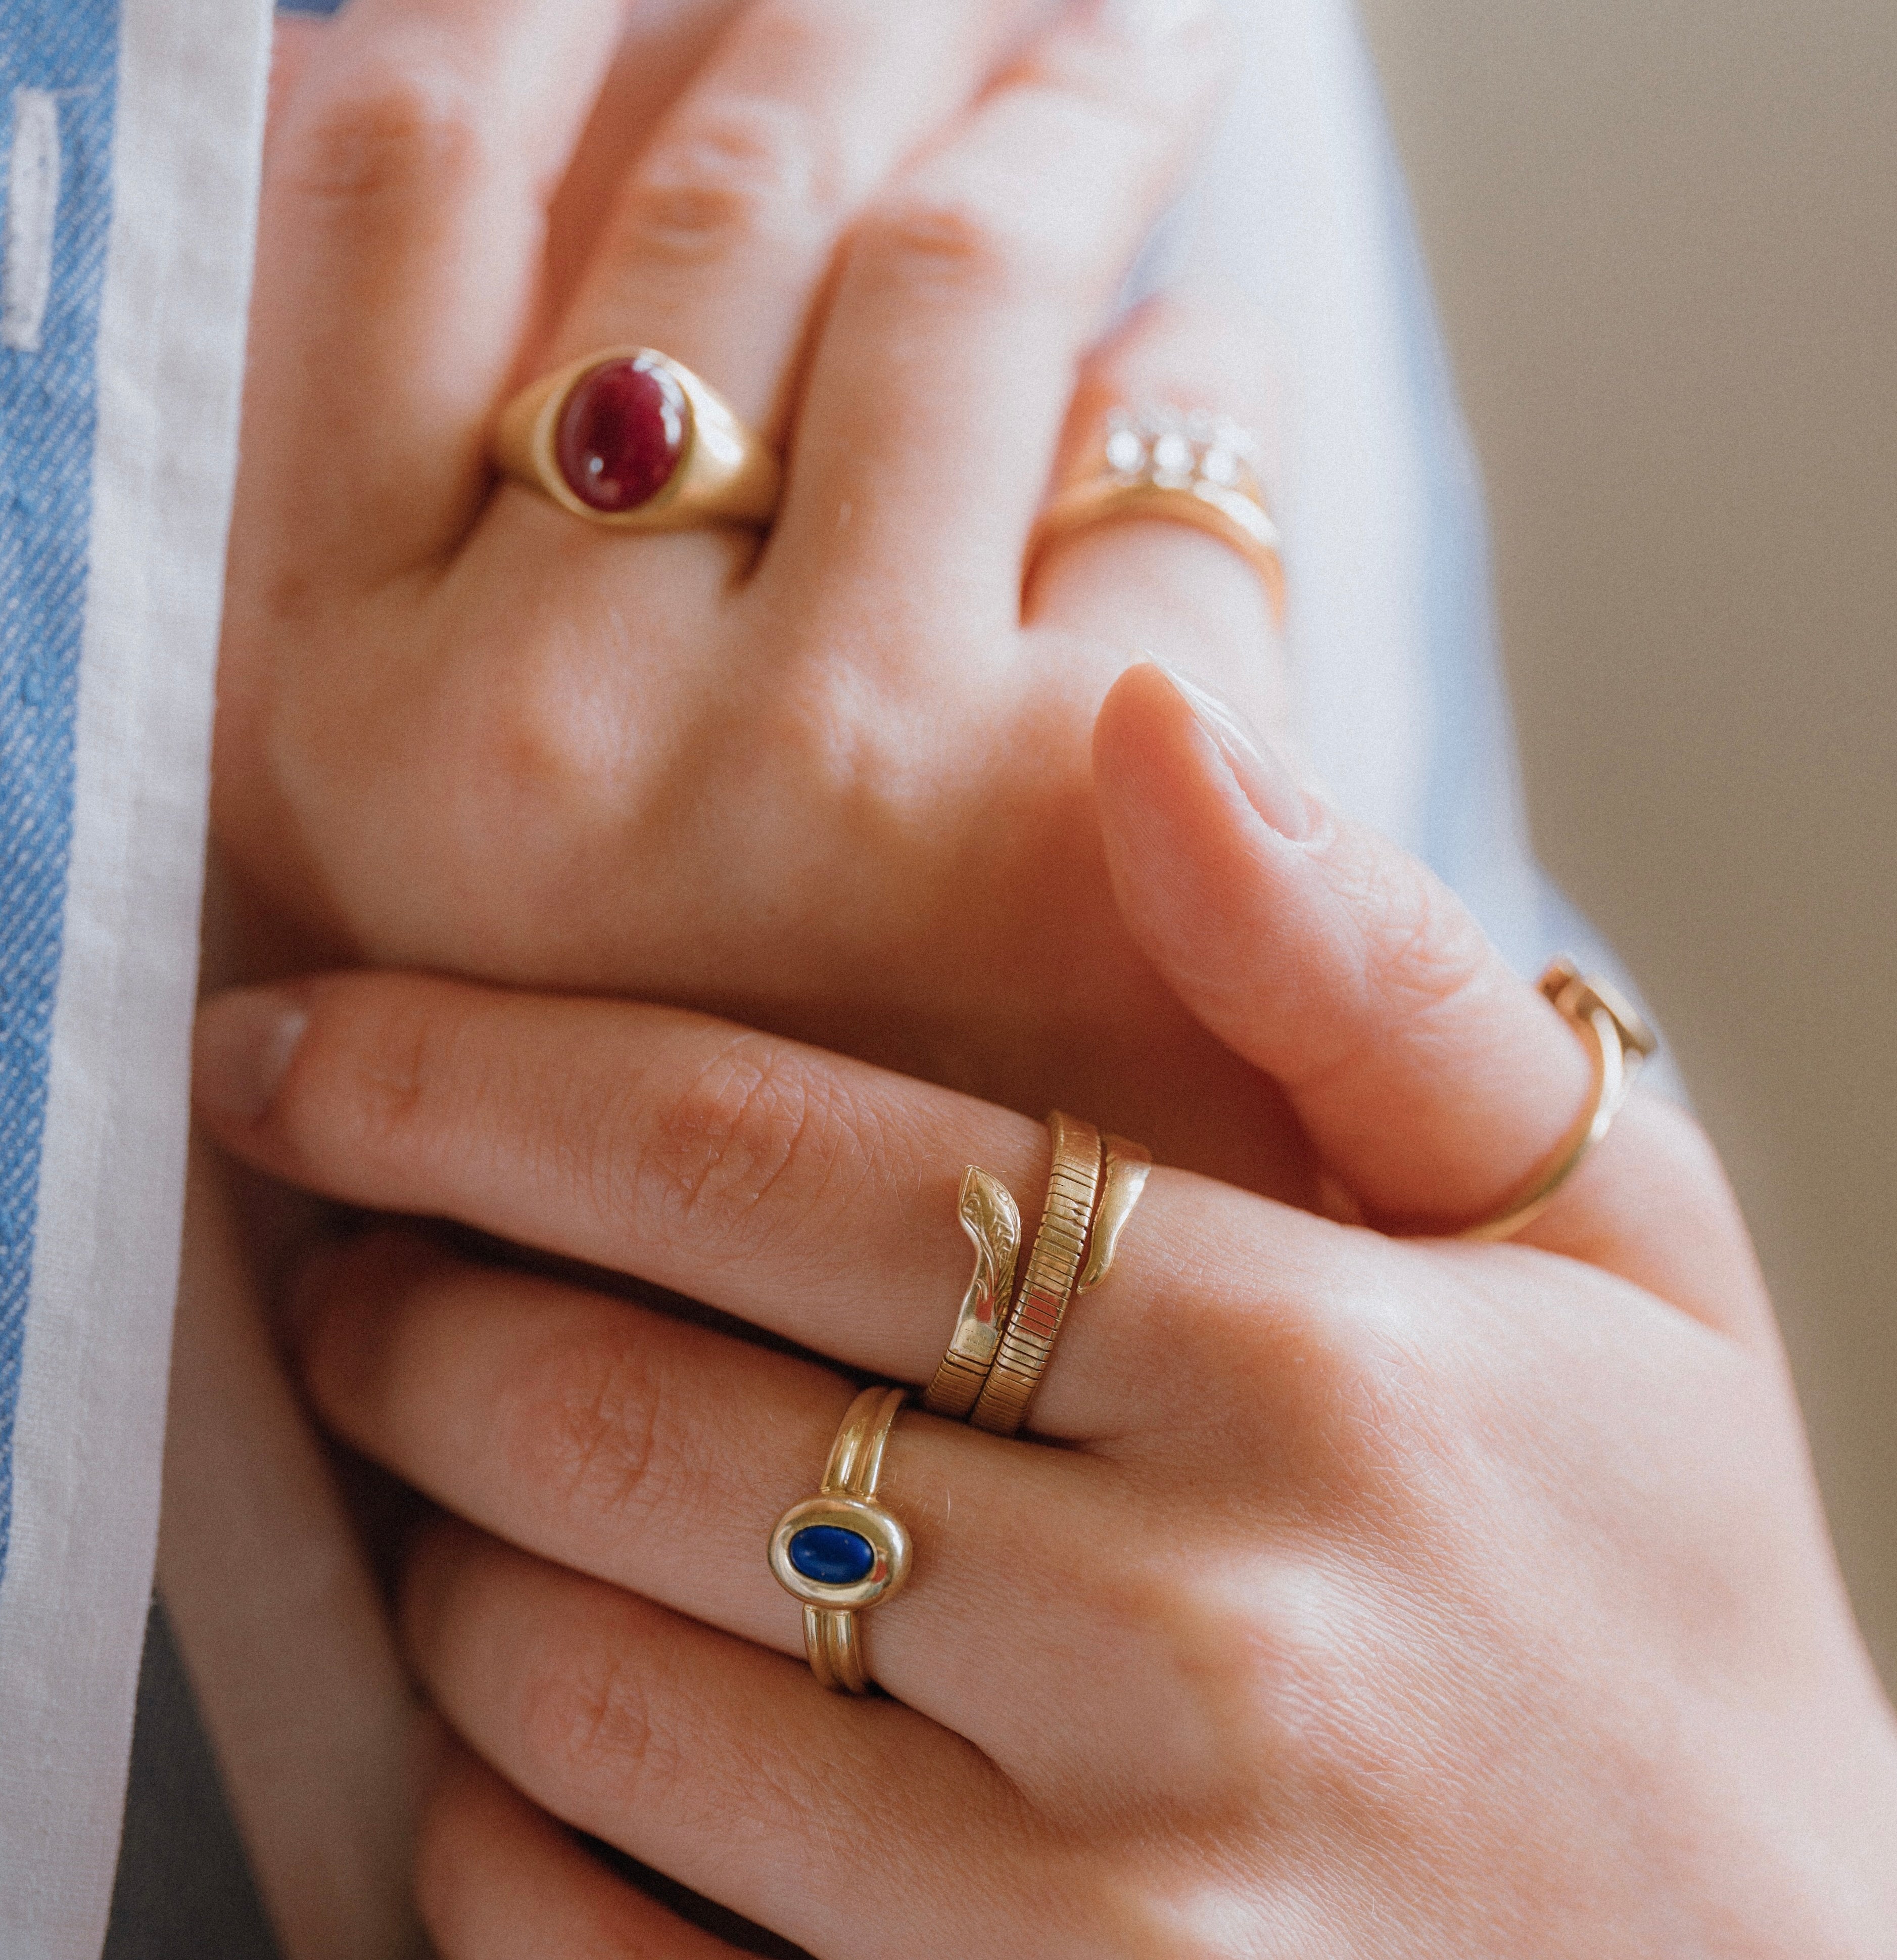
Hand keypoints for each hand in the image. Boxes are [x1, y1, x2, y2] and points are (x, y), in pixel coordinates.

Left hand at [192, 669, 1896, 1959]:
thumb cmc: (1681, 1652)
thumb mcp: (1629, 1269)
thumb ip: (1375, 983)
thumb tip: (1140, 722)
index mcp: (1327, 1384)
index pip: (777, 1170)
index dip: (473, 1090)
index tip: (296, 1058)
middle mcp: (1213, 1671)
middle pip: (631, 1429)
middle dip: (415, 1328)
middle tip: (350, 1299)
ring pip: (585, 1706)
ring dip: (449, 1588)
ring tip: (452, 1530)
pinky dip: (496, 1881)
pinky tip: (498, 1794)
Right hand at [222, 0, 1312, 1189]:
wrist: (879, 1478)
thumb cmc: (649, 1178)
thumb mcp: (387, 889)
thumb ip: (404, 567)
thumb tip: (489, 204)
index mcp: (302, 713)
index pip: (379, 176)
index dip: (528, 5)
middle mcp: (514, 724)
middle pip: (701, 194)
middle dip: (833, 22)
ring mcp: (789, 764)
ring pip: (944, 275)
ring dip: (1038, 110)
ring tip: (1109, 58)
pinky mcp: (1055, 831)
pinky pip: (1152, 467)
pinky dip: (1190, 369)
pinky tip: (1197, 338)